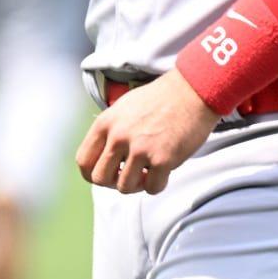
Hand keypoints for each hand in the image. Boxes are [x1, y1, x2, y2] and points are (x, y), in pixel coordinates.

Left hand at [75, 71, 221, 194]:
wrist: (194, 90)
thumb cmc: (163, 97)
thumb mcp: (126, 106)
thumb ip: (111, 130)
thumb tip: (106, 156)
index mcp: (106, 123)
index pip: (83, 161)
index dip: (93, 173)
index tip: (108, 174)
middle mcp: (119, 137)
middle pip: (100, 179)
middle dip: (114, 182)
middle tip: (130, 174)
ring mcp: (140, 149)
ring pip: (125, 187)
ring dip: (137, 184)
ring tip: (149, 172)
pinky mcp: (162, 159)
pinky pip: (152, 188)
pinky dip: (158, 184)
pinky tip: (165, 171)